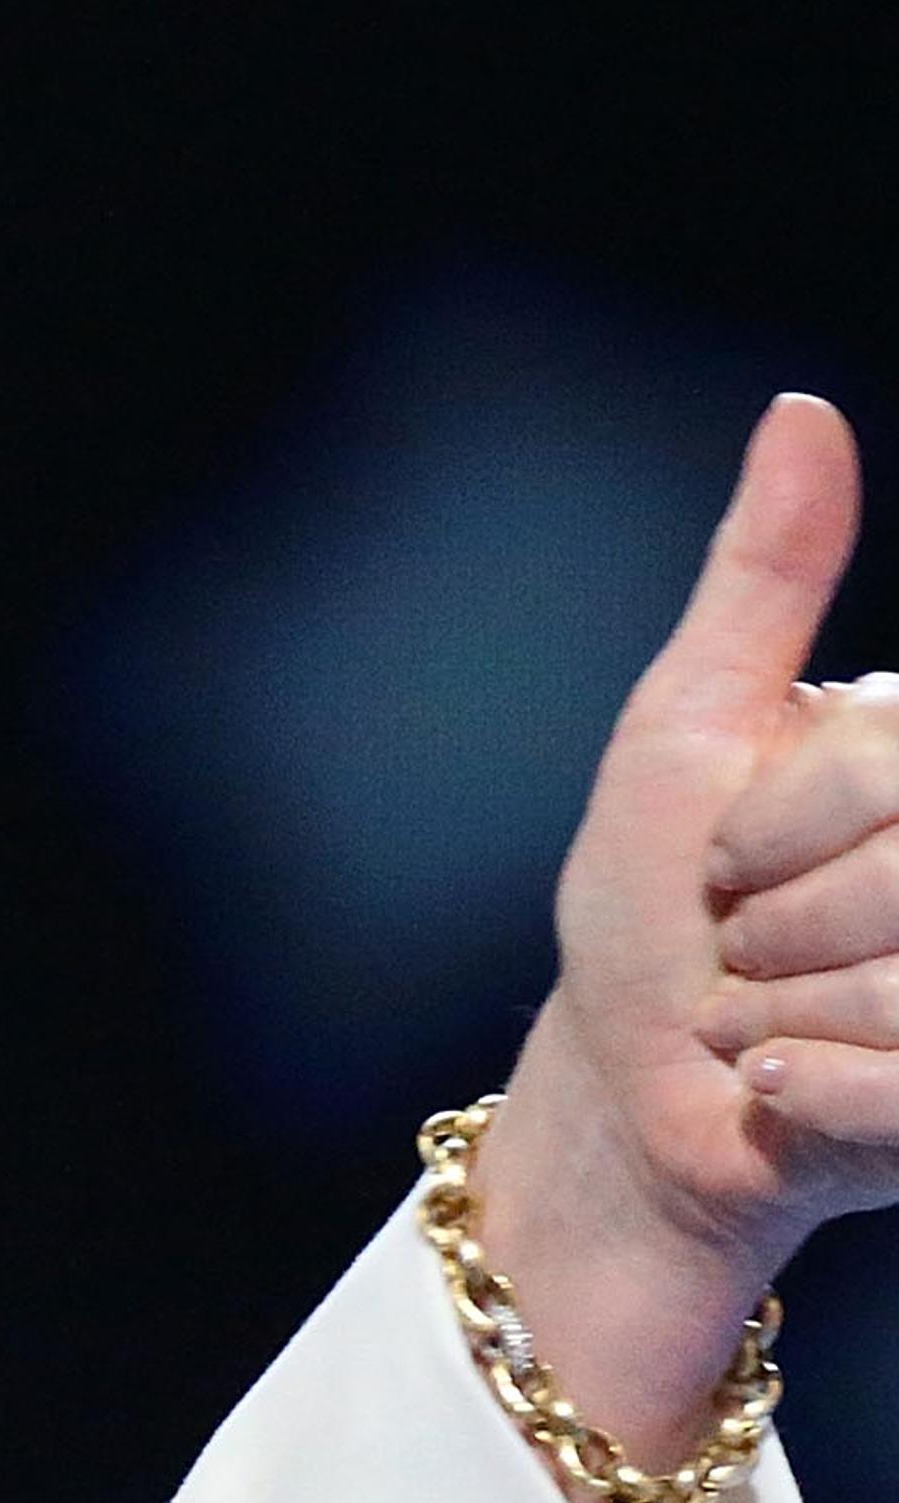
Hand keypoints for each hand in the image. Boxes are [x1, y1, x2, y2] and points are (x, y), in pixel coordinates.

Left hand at [482, 394, 878, 1470]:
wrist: (631, 1090)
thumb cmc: (656, 909)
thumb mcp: (691, 725)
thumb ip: (766, 576)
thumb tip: (802, 412)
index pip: (883, 762)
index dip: (769, 823)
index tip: (730, 859)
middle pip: (896, 877)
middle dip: (772, 921)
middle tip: (745, 950)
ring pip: (897, 984)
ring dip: (783, 1013)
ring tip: (771, 1017)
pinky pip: (887, 1085)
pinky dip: (796, 1090)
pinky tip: (778, 1088)